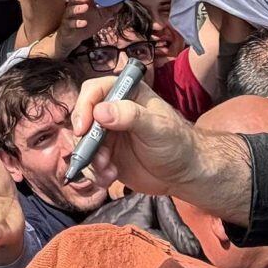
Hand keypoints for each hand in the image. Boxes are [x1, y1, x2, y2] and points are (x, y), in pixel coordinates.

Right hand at [70, 70, 204, 196]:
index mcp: (127, 94)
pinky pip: (90, 163)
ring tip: (108, 171)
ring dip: (91, 160)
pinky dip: (96, 172)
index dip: (84, 106)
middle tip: (94, 156)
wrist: (184, 174)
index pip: (95, 90)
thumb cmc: (177, 143)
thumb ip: (130, 116)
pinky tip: (111, 177)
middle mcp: (114, 112)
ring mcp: (109, 135)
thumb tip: (100, 111)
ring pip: (84, 143)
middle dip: (86, 140)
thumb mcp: (156, 127)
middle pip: (84, 118)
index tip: (84, 128)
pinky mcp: (108, 156)